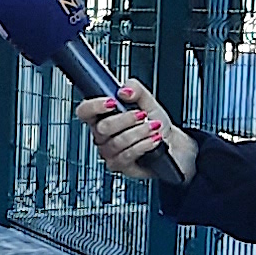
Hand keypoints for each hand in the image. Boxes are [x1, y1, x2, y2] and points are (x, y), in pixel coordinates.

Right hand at [76, 88, 194, 181]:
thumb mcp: (148, 101)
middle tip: (142, 115)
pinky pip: (126, 155)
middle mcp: (102, 135)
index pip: (85, 111)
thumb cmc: (155, 123)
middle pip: (102, 128)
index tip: (112, 102)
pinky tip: (153, 139)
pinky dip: (143, 145)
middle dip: (126, 119)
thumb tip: (124, 90)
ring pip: (116, 142)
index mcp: (103, 116)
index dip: (94, 106)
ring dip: (139, 132)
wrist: (170, 143)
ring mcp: (109, 151)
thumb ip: (136, 90)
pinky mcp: (118, 165)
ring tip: (153, 127)